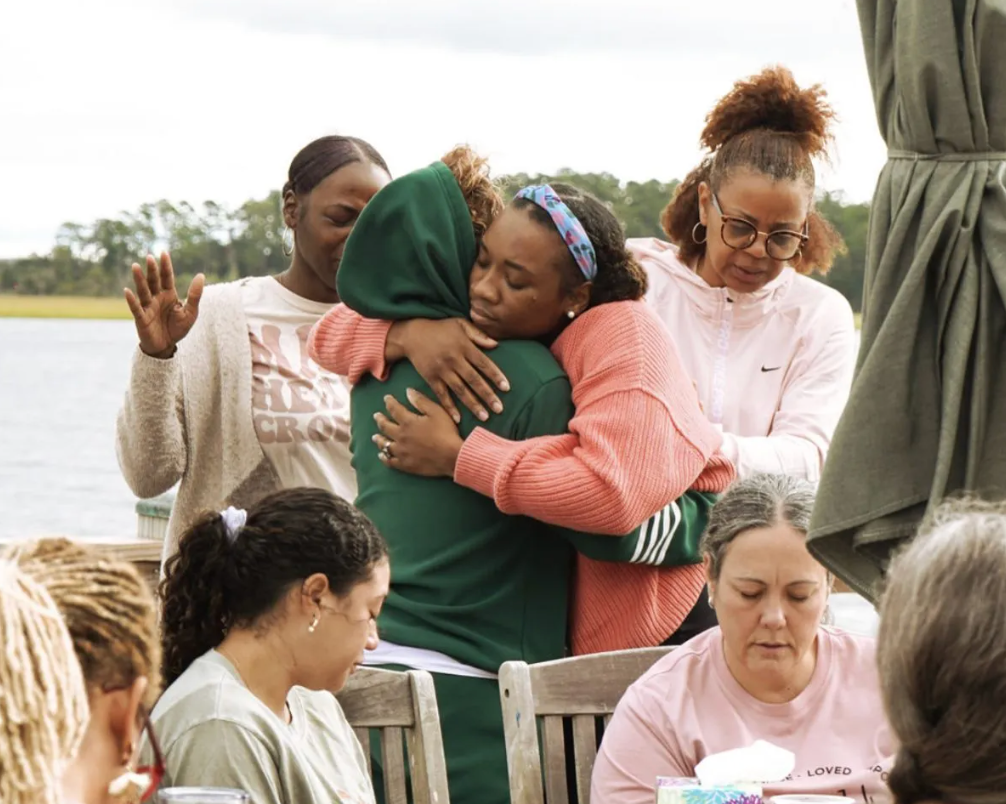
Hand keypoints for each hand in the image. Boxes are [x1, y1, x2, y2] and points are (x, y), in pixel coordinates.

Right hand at [124, 252, 204, 357]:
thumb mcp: (191, 312)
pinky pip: (136, 308)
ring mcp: (148, 307)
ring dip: (139, 280)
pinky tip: (127, 291)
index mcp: (169, 295)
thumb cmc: (177, 328)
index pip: (167, 277)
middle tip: (150, 257)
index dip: (165, 266)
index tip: (164, 252)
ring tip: (135, 266)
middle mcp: (157, 298)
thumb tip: (201, 275)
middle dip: (152, 270)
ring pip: (143, 291)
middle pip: (154, 281)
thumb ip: (195, 295)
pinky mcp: (141, 318)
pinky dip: (131, 300)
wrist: (166, 346)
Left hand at [372, 388, 463, 477]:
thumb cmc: (446, 433)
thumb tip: (407, 391)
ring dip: (378, 439)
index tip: (386, 398)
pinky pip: (390, 461)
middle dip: (380, 419)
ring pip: (385, 444)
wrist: (452, 457)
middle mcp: (400, 436)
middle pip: (385, 427)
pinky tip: (381, 455)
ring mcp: (401, 452)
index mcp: (408, 422)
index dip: (389, 402)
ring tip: (375, 437)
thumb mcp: (437, 412)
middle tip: (376, 416)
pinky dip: (384, 457)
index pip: (394, 409)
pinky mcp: (405, 465)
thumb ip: (421, 401)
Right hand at [387, 318, 508, 423]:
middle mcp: (454, 360)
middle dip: (487, 395)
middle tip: (499, 409)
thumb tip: (496, 344)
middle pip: (474, 380)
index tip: (506, 388)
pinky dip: (449, 406)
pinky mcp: (431, 378)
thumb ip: (478, 334)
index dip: (495, 376)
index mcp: (464, 347)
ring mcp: (442, 370)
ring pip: (460, 390)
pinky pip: (442, 394)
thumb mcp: (459, 324)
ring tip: (484, 416)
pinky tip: (458, 418)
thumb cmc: (440, 329)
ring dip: (473, 404)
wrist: (412, 334)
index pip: (483, 364)